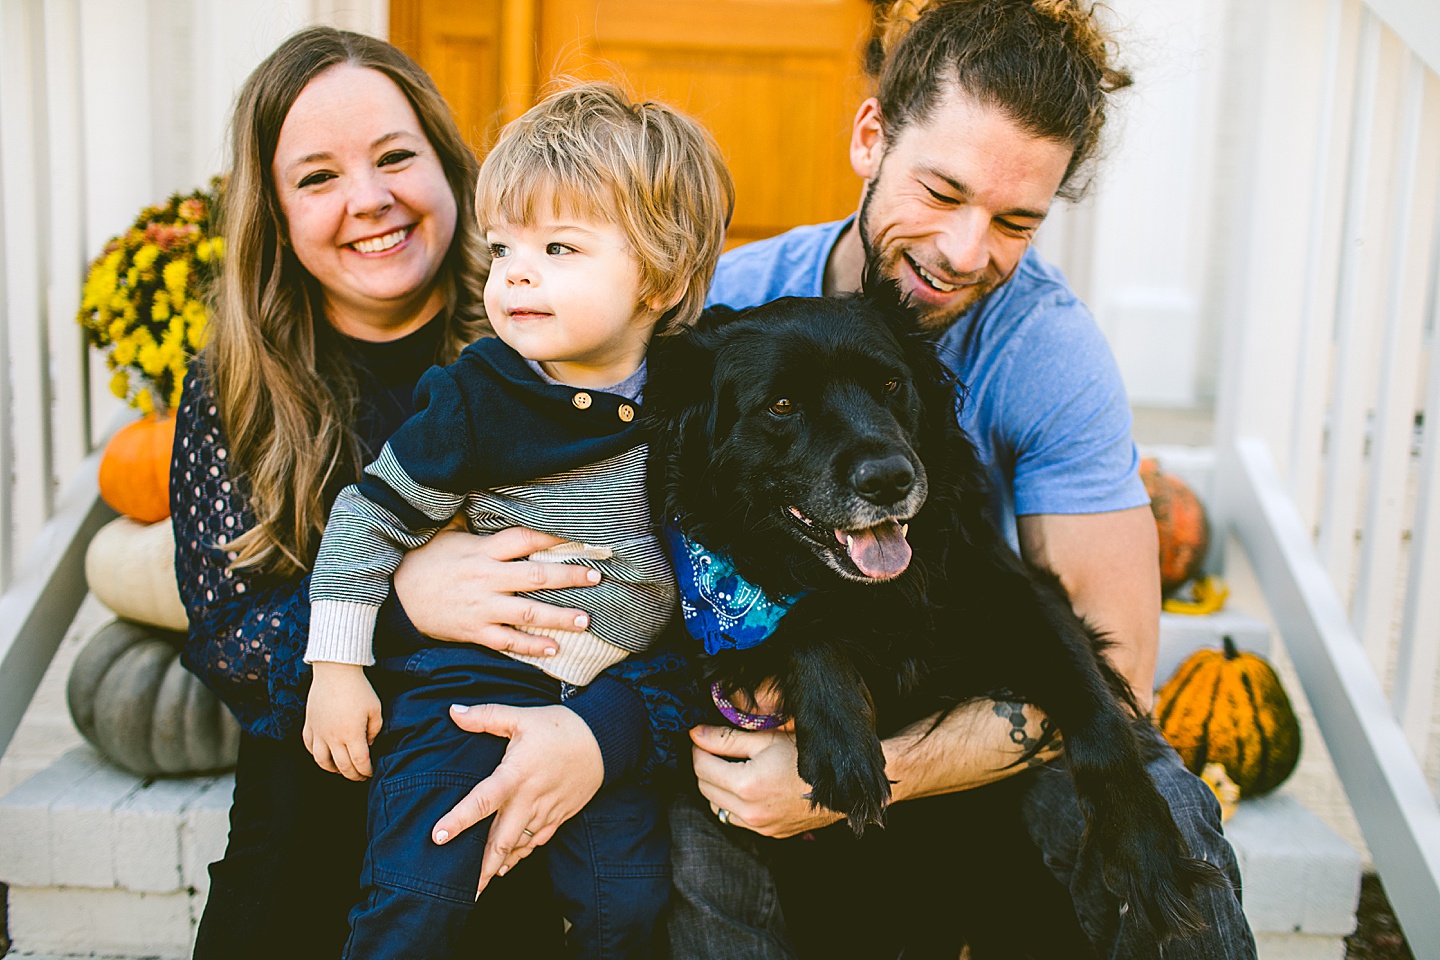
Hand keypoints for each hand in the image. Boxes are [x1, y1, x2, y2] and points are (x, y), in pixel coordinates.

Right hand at [302, 663, 382, 780]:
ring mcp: (319, 731)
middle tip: (360, 776)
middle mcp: (333, 737)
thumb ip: (375, 730)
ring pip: (321, 761)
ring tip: (341, 769)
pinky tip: (324, 754)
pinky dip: (316, 754)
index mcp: (352, 734)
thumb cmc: (359, 688)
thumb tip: (369, 744)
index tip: (370, 772)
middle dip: (353, 775)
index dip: (366, 771)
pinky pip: (309, 746)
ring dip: (332, 769)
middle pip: (342, 766)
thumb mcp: (375, 709)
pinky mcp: (309, 724)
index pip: (359, 762)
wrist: (336, 670)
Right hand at [394, 527, 601, 656]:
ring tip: (585, 620)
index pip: (524, 540)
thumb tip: (485, 487)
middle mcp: (486, 578)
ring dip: (559, 617)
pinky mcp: (474, 631)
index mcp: (482, 551)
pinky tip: (553, 648)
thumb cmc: (425, 560)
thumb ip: (473, 519)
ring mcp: (481, 607)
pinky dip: (530, 646)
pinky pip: (507, 641)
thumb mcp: (447, 533)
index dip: (553, 537)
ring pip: (527, 613)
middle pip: (535, 577)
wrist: (395, 598)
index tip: (581, 537)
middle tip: (595, 577)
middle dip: (569, 577)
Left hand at [430, 702, 603, 895]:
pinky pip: (536, 843)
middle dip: (481, 868)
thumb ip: (486, 716)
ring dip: (498, 867)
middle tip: (462, 891)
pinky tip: (505, 867)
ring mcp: (546, 812)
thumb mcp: (522, 717)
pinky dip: (519, 857)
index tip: (438, 837)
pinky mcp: (558, 817)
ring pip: (518, 847)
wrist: (605, 740)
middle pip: (501, 841)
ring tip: (478, 889)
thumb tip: (453, 711)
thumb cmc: (561, 727)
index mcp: (516, 775)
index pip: (482, 801)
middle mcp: (529, 799)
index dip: (459, 820)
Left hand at [690, 724, 844, 837]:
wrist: (843, 785)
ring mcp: (759, 826)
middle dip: (704, 766)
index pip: (701, 767)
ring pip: (716, 806)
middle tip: (714, 748)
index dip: (698, 748)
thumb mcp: (768, 738)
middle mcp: (749, 812)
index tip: (702, 736)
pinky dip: (732, 802)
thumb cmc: (808, 755)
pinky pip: (736, 818)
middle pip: (704, 788)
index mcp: (746, 785)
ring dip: (716, 786)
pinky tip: (746, 786)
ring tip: (732, 766)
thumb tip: (695, 733)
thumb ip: (727, 738)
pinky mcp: (768, 833)